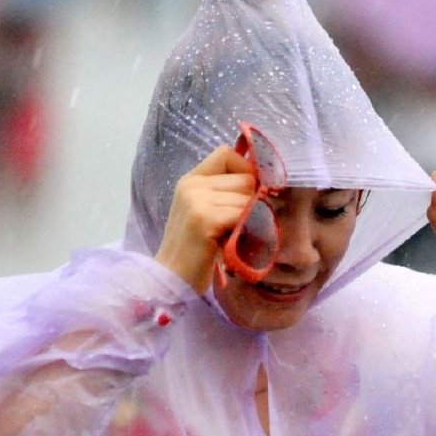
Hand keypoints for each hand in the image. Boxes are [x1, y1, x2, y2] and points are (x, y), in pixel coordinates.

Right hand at [154, 146, 255, 292]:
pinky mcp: (204, 219)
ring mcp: (196, 200)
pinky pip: (243, 214)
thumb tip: (264, 183)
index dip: (246, 171)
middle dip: (252, 202)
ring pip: (248, 197)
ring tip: (236, 238)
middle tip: (242, 227)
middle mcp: (192, 185)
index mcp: (191, 180)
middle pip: (245, 177)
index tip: (250, 196)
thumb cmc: (195, 252)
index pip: (227, 154)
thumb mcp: (206, 214)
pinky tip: (235, 243)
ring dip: (251, 219)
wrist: (171, 281)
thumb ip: (225, 194)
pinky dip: (247, 230)